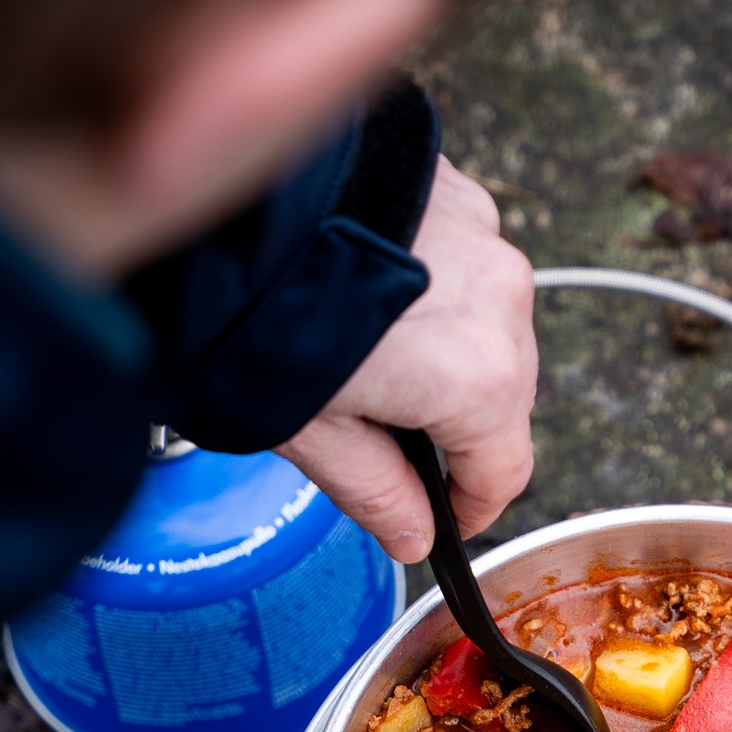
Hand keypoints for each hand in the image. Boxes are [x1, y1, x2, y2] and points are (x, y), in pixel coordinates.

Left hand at [279, 156, 536, 561]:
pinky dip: (434, 294)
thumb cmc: (261, 316)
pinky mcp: (459, 195)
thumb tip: (413, 536)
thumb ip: (378, 494)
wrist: (226, 200)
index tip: (447, 518)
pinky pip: (466, 270)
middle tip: (386, 439)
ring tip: (371, 358)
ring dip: (448, 356)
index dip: (473, 508)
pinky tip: (371, 295)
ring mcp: (485, 240)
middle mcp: (502, 305)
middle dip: (455, 428)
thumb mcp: (315, 434)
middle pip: (504, 399)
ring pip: (489, 330)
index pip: (505, 472)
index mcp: (480, 380)